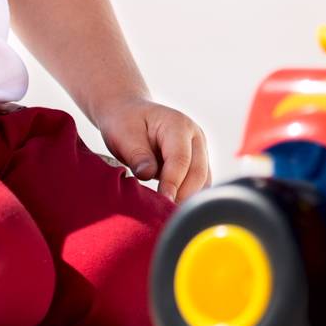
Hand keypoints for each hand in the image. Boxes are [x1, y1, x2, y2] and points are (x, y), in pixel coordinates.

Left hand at [94, 95, 210, 202]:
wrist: (126, 112)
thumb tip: (148, 175)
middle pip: (197, 172)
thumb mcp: (123, 135)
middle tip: (164, 213)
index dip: (172, 183)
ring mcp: (198, 149)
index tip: (162, 201)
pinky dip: (187, 196)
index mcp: (178, 124)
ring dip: (186, 197)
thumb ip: (137, 155)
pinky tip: (170, 205)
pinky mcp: (196, 162)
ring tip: (165, 211)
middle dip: (182, 195)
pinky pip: (198, 184)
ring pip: (202, 181)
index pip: (181, 159)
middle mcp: (194, 136)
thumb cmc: (124, 122)